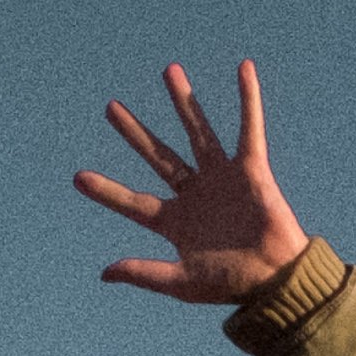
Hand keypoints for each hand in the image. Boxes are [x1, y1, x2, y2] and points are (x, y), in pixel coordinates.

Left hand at [74, 58, 307, 301]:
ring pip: (197, 132)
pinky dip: (248, 99)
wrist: (276, 280)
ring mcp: (222, 179)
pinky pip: (249, 128)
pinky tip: (244, 69)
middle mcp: (195, 194)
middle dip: (135, 134)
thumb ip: (145, 273)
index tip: (78, 179)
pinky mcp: (251, 169)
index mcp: (177, 222)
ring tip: (169, 70)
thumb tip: (105, 273)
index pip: (134, 203)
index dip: (107, 191)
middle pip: (158, 157)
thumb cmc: (232, 285)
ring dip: (183, 102)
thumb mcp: (183, 282)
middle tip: (111, 109)